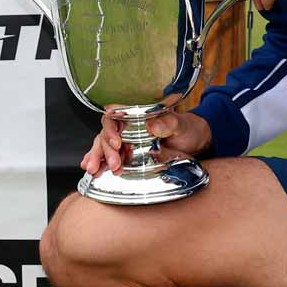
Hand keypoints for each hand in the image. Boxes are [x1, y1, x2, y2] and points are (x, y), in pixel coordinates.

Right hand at [81, 110, 209, 176]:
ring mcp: (126, 142)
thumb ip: (169, 123)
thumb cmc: (186, 128)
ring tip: (94, 170)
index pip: (114, 118)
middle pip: (107, 135)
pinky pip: (109, 157)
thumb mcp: (181, 124)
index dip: (111, 130)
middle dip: (105, 150)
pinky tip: (92, 168)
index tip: (117, 143)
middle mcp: (127, 128)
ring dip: (98, 158)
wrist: (193, 141)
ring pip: (104, 147)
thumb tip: (153, 125)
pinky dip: (99, 162)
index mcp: (136, 116)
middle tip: (113, 164)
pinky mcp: (128, 155)